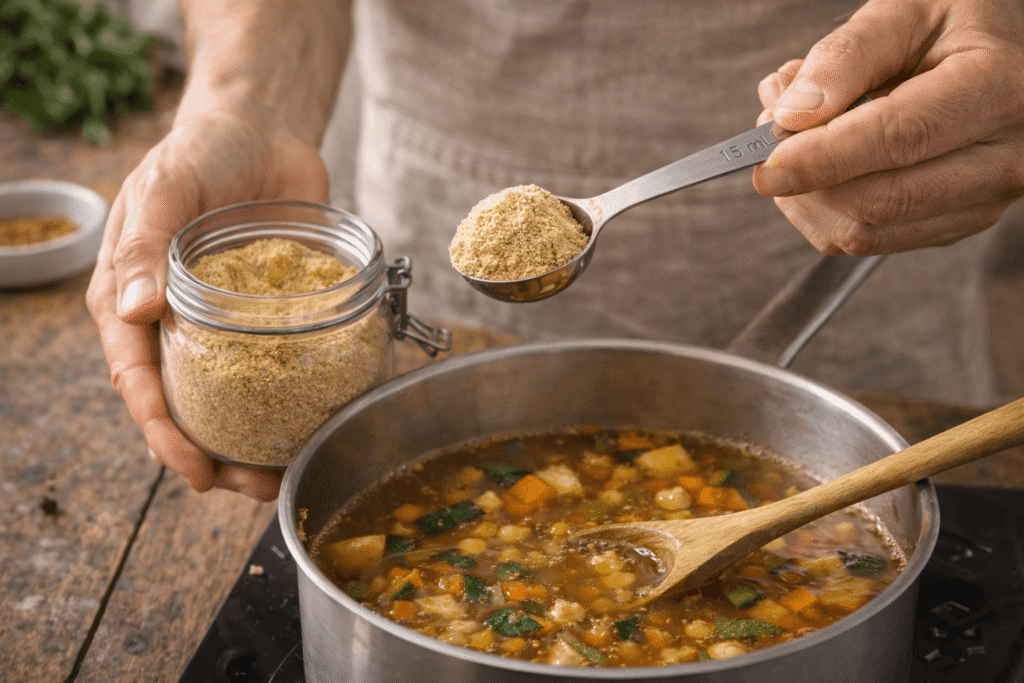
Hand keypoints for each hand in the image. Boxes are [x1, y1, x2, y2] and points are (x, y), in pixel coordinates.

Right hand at [85, 112, 328, 499]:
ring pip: (231, 396)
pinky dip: (291, 399)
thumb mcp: (165, 187)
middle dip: (211, 453)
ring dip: (250, 441)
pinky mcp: (271, 314)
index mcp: (132, 299)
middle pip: (184, 404)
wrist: (261, 128)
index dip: (162, 431)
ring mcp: (226, 323)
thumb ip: (146, 246)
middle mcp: (175, 322)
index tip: (194, 469)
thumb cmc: (200, 152)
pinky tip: (314, 425)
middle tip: (248, 487)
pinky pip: (279, 364)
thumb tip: (132, 311)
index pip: (138, 380)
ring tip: (279, 475)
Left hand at [752, 0, 1023, 255]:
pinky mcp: (958, 222)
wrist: (1004, 49)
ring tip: (797, 140)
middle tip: (770, 132)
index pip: (896, 140)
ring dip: (807, 198)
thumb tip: (792, 115)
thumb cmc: (957, 19)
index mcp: (998, 89)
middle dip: (805, 179)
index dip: (822, 158)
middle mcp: (1005, 156)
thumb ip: (846, 56)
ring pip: (867, 232)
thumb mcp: (905, 9)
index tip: (766, 163)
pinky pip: (871, 239)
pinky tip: (824, 164)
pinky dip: (825, 210)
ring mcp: (985, 199)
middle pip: (878, 201)